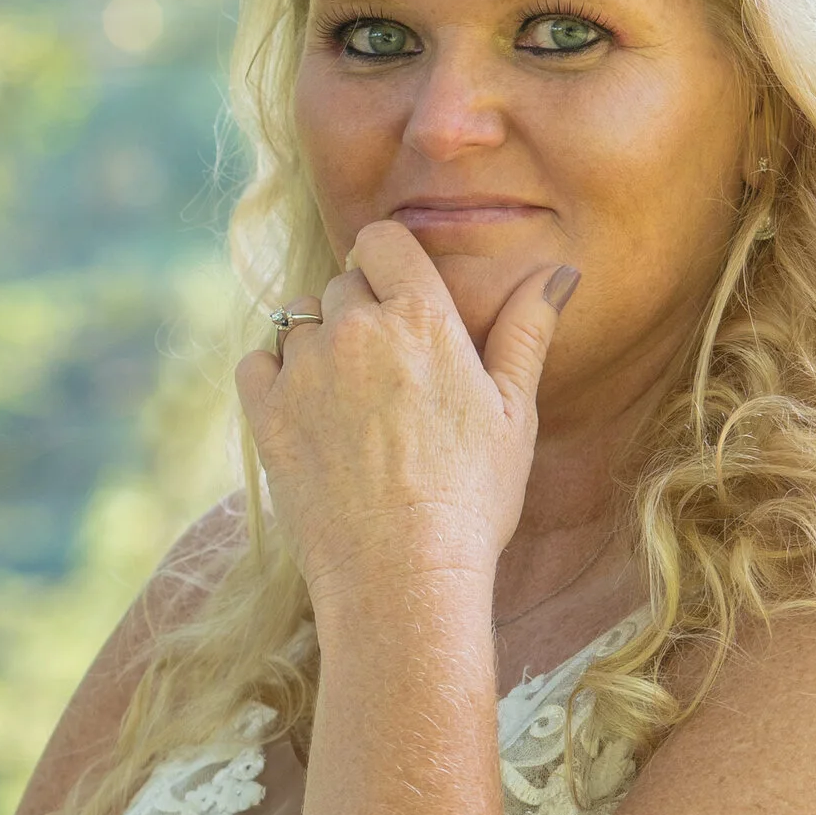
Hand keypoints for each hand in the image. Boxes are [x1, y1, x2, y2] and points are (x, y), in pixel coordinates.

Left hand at [234, 220, 577, 611]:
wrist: (402, 574)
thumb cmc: (471, 498)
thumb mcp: (513, 412)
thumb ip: (527, 331)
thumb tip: (558, 271)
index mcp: (422, 318)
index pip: (382, 241)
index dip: (389, 263)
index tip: (400, 297)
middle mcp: (356, 329)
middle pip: (343, 284)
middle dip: (363, 312)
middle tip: (389, 376)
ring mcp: (305, 370)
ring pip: (299, 322)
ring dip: (320, 345)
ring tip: (352, 404)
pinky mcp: (267, 412)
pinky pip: (257, 362)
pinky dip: (276, 376)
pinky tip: (310, 414)